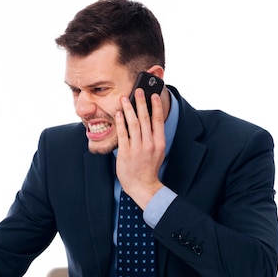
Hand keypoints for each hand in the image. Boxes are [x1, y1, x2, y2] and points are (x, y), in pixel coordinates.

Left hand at [115, 88, 165, 208]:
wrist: (142, 185)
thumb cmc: (149, 167)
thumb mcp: (157, 151)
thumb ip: (154, 136)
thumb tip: (149, 119)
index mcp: (159, 142)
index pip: (158, 120)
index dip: (156, 106)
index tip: (153, 95)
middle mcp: (149, 144)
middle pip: (145, 118)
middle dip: (141, 103)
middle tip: (138, 90)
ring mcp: (137, 148)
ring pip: (133, 124)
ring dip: (128, 109)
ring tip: (124, 99)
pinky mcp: (125, 152)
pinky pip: (123, 134)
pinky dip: (120, 122)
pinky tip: (118, 114)